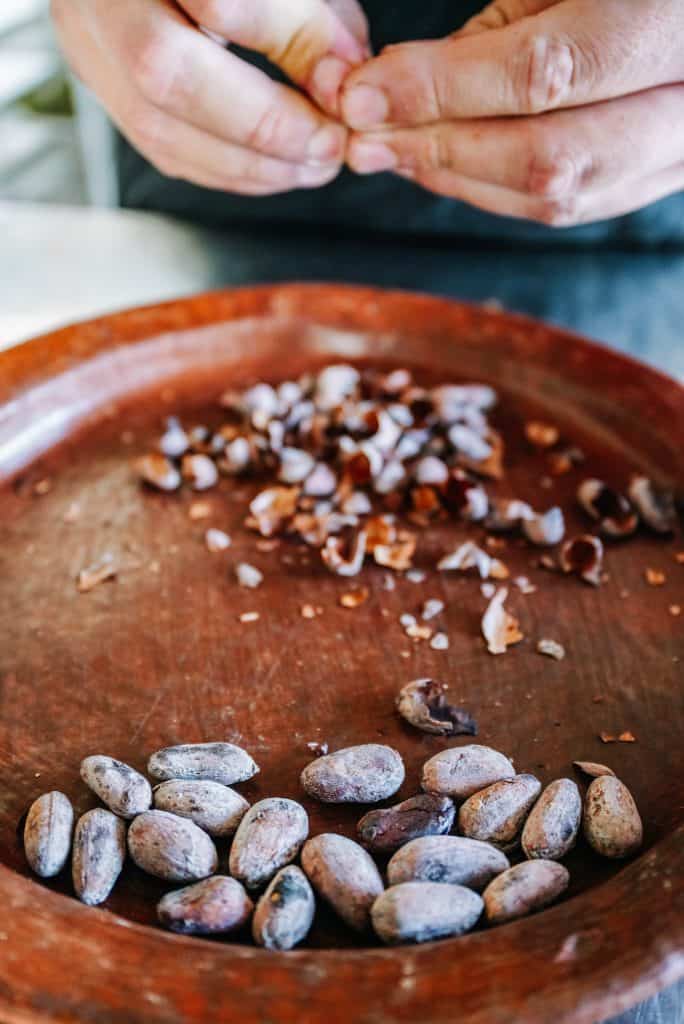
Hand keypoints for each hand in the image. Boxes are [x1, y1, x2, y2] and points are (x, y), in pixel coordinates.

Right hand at [52, 0, 368, 194]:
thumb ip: (308, 20)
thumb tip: (340, 86)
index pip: (218, 0)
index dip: (290, 46)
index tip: (343, 89)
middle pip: (168, 73)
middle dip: (263, 125)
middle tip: (327, 148)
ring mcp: (88, 44)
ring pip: (156, 125)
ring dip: (249, 163)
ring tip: (312, 166)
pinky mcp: (98, 87)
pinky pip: (158, 148)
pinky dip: (226, 169)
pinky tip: (273, 169)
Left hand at [342, 0, 683, 225]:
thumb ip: (503, 33)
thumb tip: (409, 88)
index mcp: (666, 25)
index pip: (541, 74)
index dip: (441, 92)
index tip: (363, 96)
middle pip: (547, 158)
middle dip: (441, 151)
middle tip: (363, 142)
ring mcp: (682, 154)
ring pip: (558, 197)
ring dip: (460, 179)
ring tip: (392, 153)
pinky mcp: (666, 180)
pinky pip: (574, 206)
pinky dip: (498, 191)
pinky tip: (447, 168)